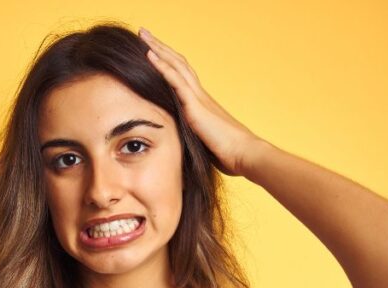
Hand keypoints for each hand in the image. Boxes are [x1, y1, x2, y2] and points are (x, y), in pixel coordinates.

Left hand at [138, 27, 262, 177]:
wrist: (244, 155)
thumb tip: (181, 144)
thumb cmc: (228, 153)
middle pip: (178, 63)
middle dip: (160, 47)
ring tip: (143, 35)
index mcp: (201, 103)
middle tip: (145, 33)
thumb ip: (193, 137)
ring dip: (158, 49)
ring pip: (175, 65)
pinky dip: (162, 66)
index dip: (168, 61)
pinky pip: (176, 80)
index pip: (182, 75)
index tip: (153, 50)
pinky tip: (149, 55)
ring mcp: (197, 98)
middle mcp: (199, 95)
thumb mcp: (204, 142)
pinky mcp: (195, 106)